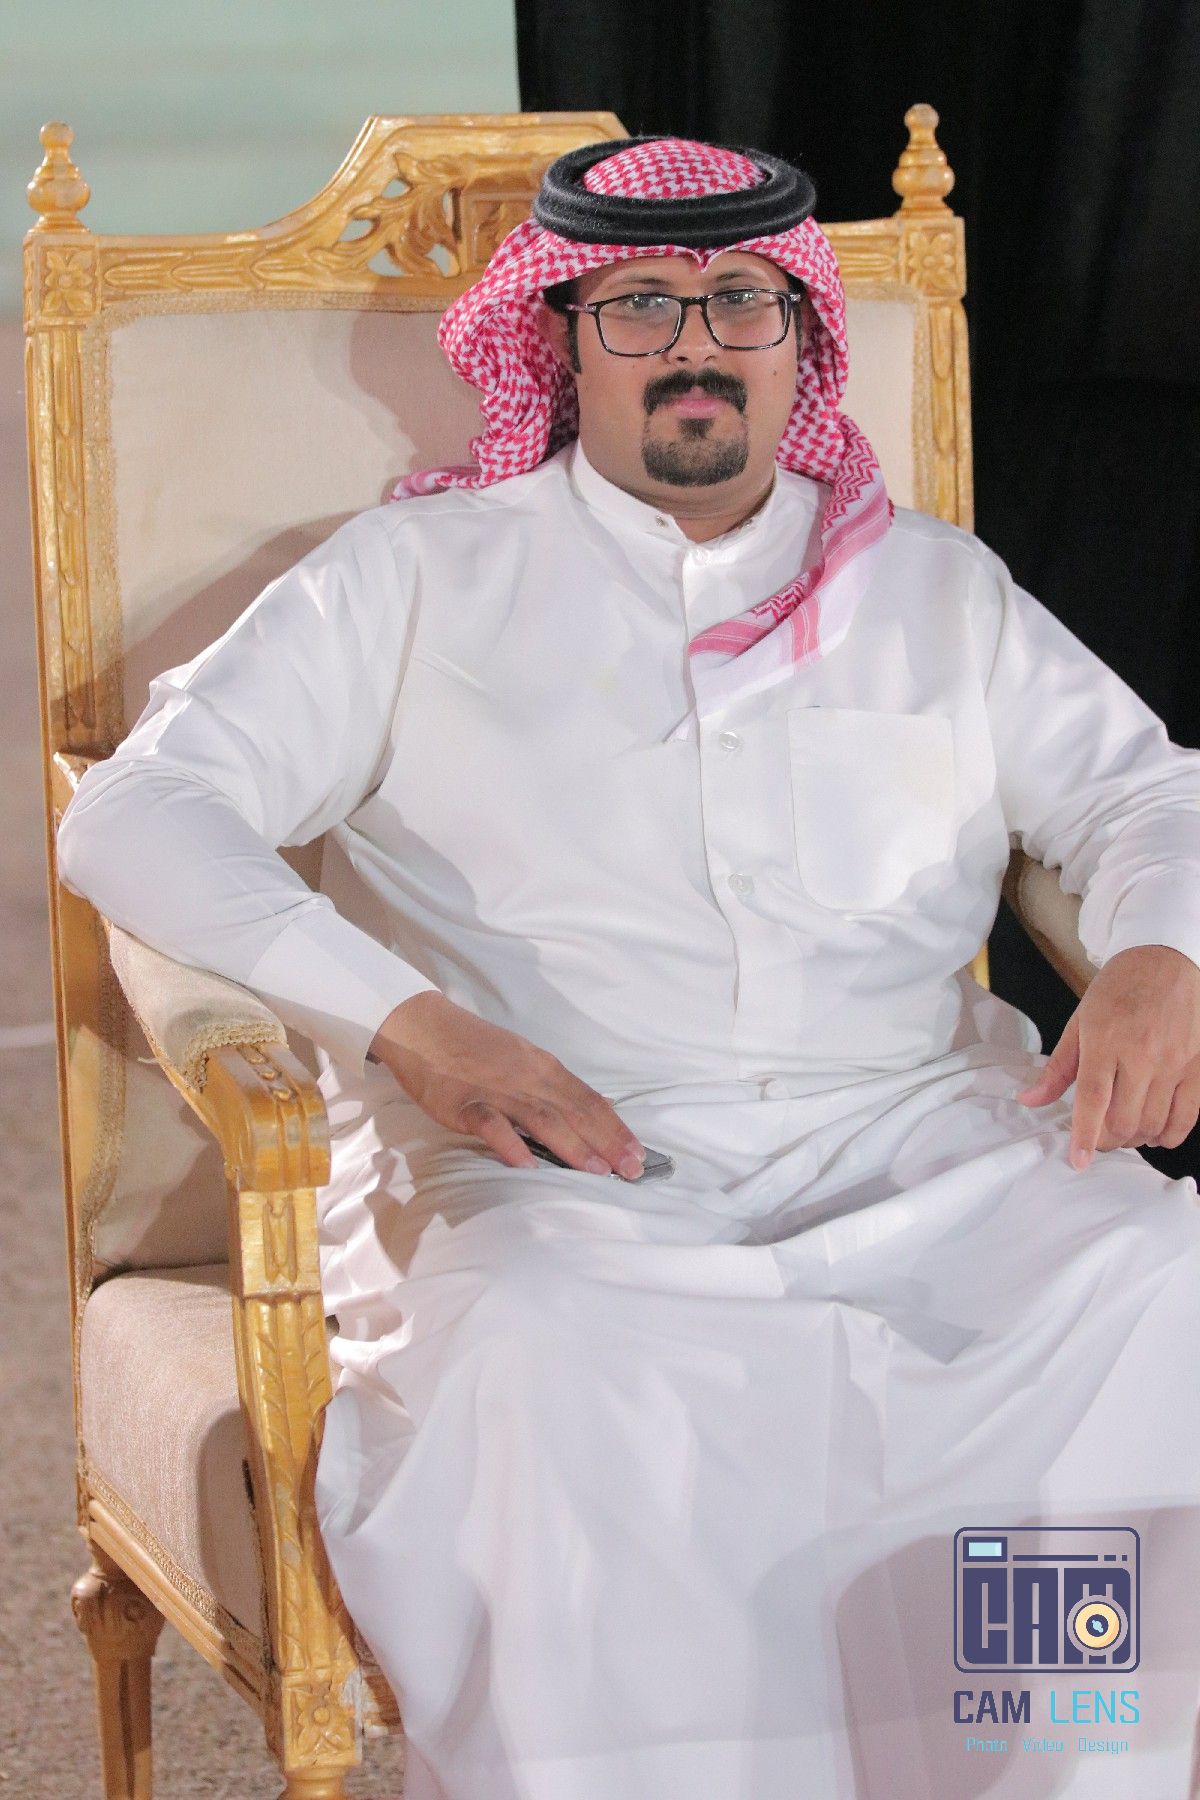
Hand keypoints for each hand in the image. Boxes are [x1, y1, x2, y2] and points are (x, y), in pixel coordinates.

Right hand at [368, 991, 647, 1179]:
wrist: (423, 1027)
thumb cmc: (475, 1046)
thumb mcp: (523, 1059)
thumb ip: (554, 1086)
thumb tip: (593, 1108)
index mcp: (543, 1067)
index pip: (588, 1100)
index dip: (616, 1127)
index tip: (638, 1153)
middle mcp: (528, 1078)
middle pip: (575, 1112)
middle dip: (607, 1142)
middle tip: (633, 1171)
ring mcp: (496, 1091)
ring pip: (542, 1119)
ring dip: (573, 1146)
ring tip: (599, 1172)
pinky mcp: (464, 1104)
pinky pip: (491, 1125)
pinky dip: (510, 1144)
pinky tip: (528, 1166)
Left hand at [1016, 944, 1199, 1168]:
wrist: (1166, 958)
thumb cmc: (1119, 988)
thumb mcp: (1079, 1021)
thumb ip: (1058, 1067)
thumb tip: (1030, 1100)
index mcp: (1105, 1040)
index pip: (1092, 1099)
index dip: (1083, 1135)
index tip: (1077, 1160)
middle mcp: (1141, 1054)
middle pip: (1123, 1120)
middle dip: (1105, 1140)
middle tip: (1096, 1136)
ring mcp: (1174, 1062)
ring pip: (1152, 1123)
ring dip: (1134, 1139)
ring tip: (1122, 1131)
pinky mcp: (1197, 1067)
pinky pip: (1186, 1117)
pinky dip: (1169, 1134)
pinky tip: (1155, 1133)